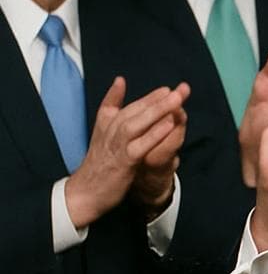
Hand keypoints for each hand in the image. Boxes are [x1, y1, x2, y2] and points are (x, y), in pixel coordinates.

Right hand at [64, 79, 188, 228]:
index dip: (148, 97)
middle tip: (178, 90)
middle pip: (134, 111)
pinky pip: (140, 145)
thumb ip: (111, 109)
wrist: (83, 193)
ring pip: (136, 124)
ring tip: (176, 100)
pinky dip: (154, 133)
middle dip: (156, 99)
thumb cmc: (98, 164)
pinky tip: (169, 124)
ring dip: (157, 110)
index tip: (167, 89)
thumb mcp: (103, 134)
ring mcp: (116, 147)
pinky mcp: (122, 162)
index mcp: (105, 125)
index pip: (128, 106)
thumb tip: (120, 81)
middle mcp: (109, 132)